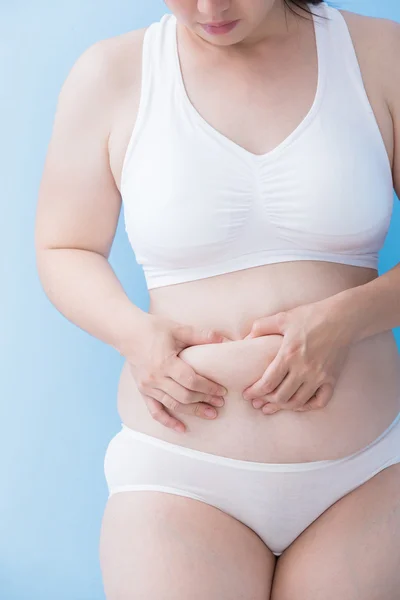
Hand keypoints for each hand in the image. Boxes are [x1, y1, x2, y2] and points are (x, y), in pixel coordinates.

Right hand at [126, 315, 228, 432]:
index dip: (208, 388)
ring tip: (211, 414)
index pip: (191, 381)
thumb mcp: (178, 329)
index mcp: (165, 363)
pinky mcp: (143, 391)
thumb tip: (225, 339)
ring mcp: (148, 387)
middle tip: (221, 403)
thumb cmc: (154, 329)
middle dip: (205, 400)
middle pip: (184, 396)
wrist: (127, 333)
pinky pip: (155, 411)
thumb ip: (201, 335)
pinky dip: (168, 422)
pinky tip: (182, 429)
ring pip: (173, 405)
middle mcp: (155, 378)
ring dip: (193, 412)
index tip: (222, 391)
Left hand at [242, 302, 350, 413]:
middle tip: (257, 402)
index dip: (254, 392)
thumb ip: (261, 327)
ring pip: (298, 402)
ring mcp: (319, 376)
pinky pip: (319, 402)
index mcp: (288, 354)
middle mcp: (304, 369)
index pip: (267, 382)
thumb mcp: (282, 318)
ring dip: (283, 407)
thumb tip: (245, 340)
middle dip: (265, 402)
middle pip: (281, 396)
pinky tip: (298, 404)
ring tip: (272, 406)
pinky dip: (307, 407)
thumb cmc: (310, 316)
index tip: (246, 394)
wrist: (342, 318)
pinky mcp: (332, 379)